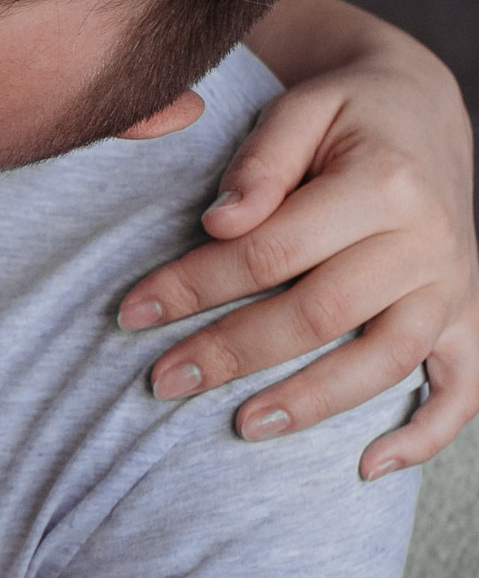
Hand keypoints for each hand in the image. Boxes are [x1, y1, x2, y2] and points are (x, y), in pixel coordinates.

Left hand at [117, 28, 476, 477]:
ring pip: (385, 361)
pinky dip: (424, 436)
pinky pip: (462, 391)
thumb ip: (262, 160)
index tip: (132, 313)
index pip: (272, 249)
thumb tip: (220, 222)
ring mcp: (452, 286)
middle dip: (233, 352)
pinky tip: (367, 469)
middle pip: (321, 313)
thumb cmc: (349, 115)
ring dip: (312, 403)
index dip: (195, 285)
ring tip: (241, 426)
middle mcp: (428, 239)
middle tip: (162, 382)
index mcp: (384, 182)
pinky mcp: (466, 318)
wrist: (426, 112)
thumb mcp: (305, 107)